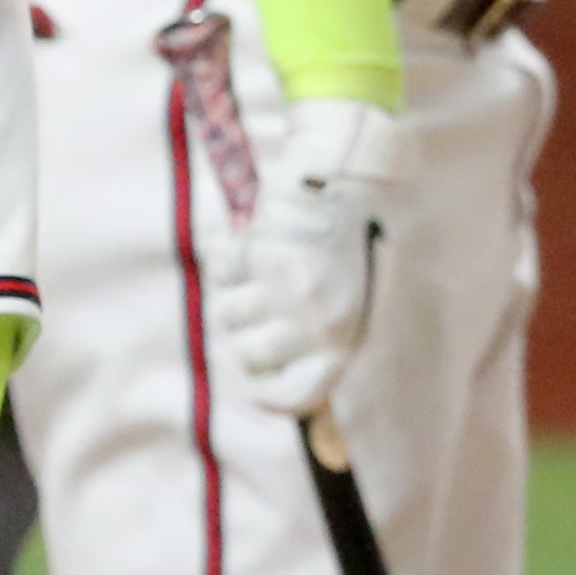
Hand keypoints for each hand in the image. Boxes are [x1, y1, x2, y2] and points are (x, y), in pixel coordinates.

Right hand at [216, 98, 408, 414]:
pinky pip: (222, 275)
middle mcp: (314, 320)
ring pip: (228, 317)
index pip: (298, 394)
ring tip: (258, 270)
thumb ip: (323, 340)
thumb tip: (285, 384)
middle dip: (246, 335)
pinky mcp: (258, 258)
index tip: (257, 386)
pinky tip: (249, 243)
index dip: (270, 395)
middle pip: (250, 357)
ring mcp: (283, 290)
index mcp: (345, 334)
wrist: (345, 178)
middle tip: (258, 309)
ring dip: (235, 294)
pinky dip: (227, 260)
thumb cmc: (351, 241)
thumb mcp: (352, 300)